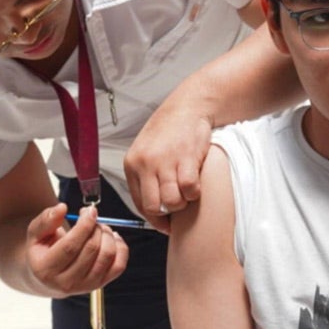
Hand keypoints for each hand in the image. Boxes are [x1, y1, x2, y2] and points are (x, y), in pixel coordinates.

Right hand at [26, 203, 128, 295]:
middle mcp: (66, 282)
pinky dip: (120, 248)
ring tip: (100, 227)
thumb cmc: (42, 251)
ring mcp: (85, 286)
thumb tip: (62, 208)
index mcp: (46, 269)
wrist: (47, 276)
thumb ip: (46, 220)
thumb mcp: (36, 233)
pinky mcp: (99, 285)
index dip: (84, 225)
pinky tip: (112, 238)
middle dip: (96, 227)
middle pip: (91, 250)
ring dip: (108, 236)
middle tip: (92, 217)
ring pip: (107, 257)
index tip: (90, 211)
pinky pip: (119, 266)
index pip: (71, 246)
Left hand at [124, 102, 212, 232]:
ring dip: (183, 202)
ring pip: (172, 201)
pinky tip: (196, 181)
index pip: (139, 204)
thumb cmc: (169, 132)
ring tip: (187, 191)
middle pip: (154, 207)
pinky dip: (195, 191)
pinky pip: (190, 189)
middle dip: (168, 213)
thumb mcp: (147, 152)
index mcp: (132, 164)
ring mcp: (165, 161)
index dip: (154, 218)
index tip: (165, 222)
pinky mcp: (186, 158)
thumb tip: (152, 207)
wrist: (188, 107)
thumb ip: (146, 177)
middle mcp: (145, 163)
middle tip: (178, 206)